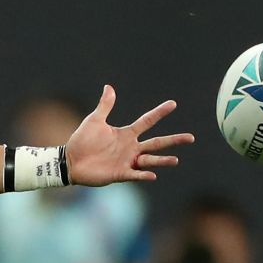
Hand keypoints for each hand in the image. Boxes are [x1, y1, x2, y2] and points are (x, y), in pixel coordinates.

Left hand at [64, 85, 193, 185]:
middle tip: (191, 138)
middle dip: (174, 140)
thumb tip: (109, 87)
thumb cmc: (82, 140)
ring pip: (150, 160)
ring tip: (176, 160)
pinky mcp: (120, 174)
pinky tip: (153, 175)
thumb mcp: (95, 120)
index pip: (147, 121)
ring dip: (162, 160)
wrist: (71, 161)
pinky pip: (135, 175)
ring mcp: (127, 161)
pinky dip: (143, 175)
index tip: (173, 104)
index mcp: (127, 134)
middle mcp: (131, 148)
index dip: (159, 112)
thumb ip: (105, 105)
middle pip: (157, 143)